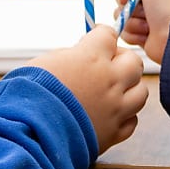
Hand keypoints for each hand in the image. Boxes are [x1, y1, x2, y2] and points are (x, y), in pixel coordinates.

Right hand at [26, 25, 147, 153]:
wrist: (29, 133)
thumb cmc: (29, 94)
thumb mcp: (45, 62)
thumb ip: (69, 55)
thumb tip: (80, 55)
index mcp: (91, 58)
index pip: (108, 35)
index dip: (101, 35)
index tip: (95, 38)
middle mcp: (109, 81)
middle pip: (134, 61)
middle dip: (121, 59)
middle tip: (107, 64)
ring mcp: (115, 109)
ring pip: (140, 92)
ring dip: (129, 88)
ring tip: (114, 90)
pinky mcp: (112, 134)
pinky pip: (132, 122)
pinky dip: (125, 116)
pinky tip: (111, 114)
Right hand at [115, 0, 169, 64]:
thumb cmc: (165, 10)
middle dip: (128, 8)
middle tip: (142, 12)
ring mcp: (143, 17)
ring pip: (120, 16)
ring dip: (133, 23)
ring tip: (147, 27)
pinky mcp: (139, 33)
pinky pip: (124, 31)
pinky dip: (134, 35)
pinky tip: (146, 36)